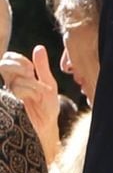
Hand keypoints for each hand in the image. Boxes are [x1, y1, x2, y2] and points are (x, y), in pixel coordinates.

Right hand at [0, 46, 60, 162]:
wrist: (46, 125)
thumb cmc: (46, 105)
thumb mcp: (48, 83)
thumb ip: (42, 66)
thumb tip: (38, 47)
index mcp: (17, 76)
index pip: (8, 58)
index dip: (18, 59)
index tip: (31, 68)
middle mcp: (9, 83)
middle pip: (3, 65)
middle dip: (19, 67)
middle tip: (31, 74)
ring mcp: (7, 93)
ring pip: (13, 80)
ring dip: (29, 83)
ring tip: (37, 93)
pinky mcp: (8, 103)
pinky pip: (15, 90)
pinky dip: (27, 92)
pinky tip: (32, 99)